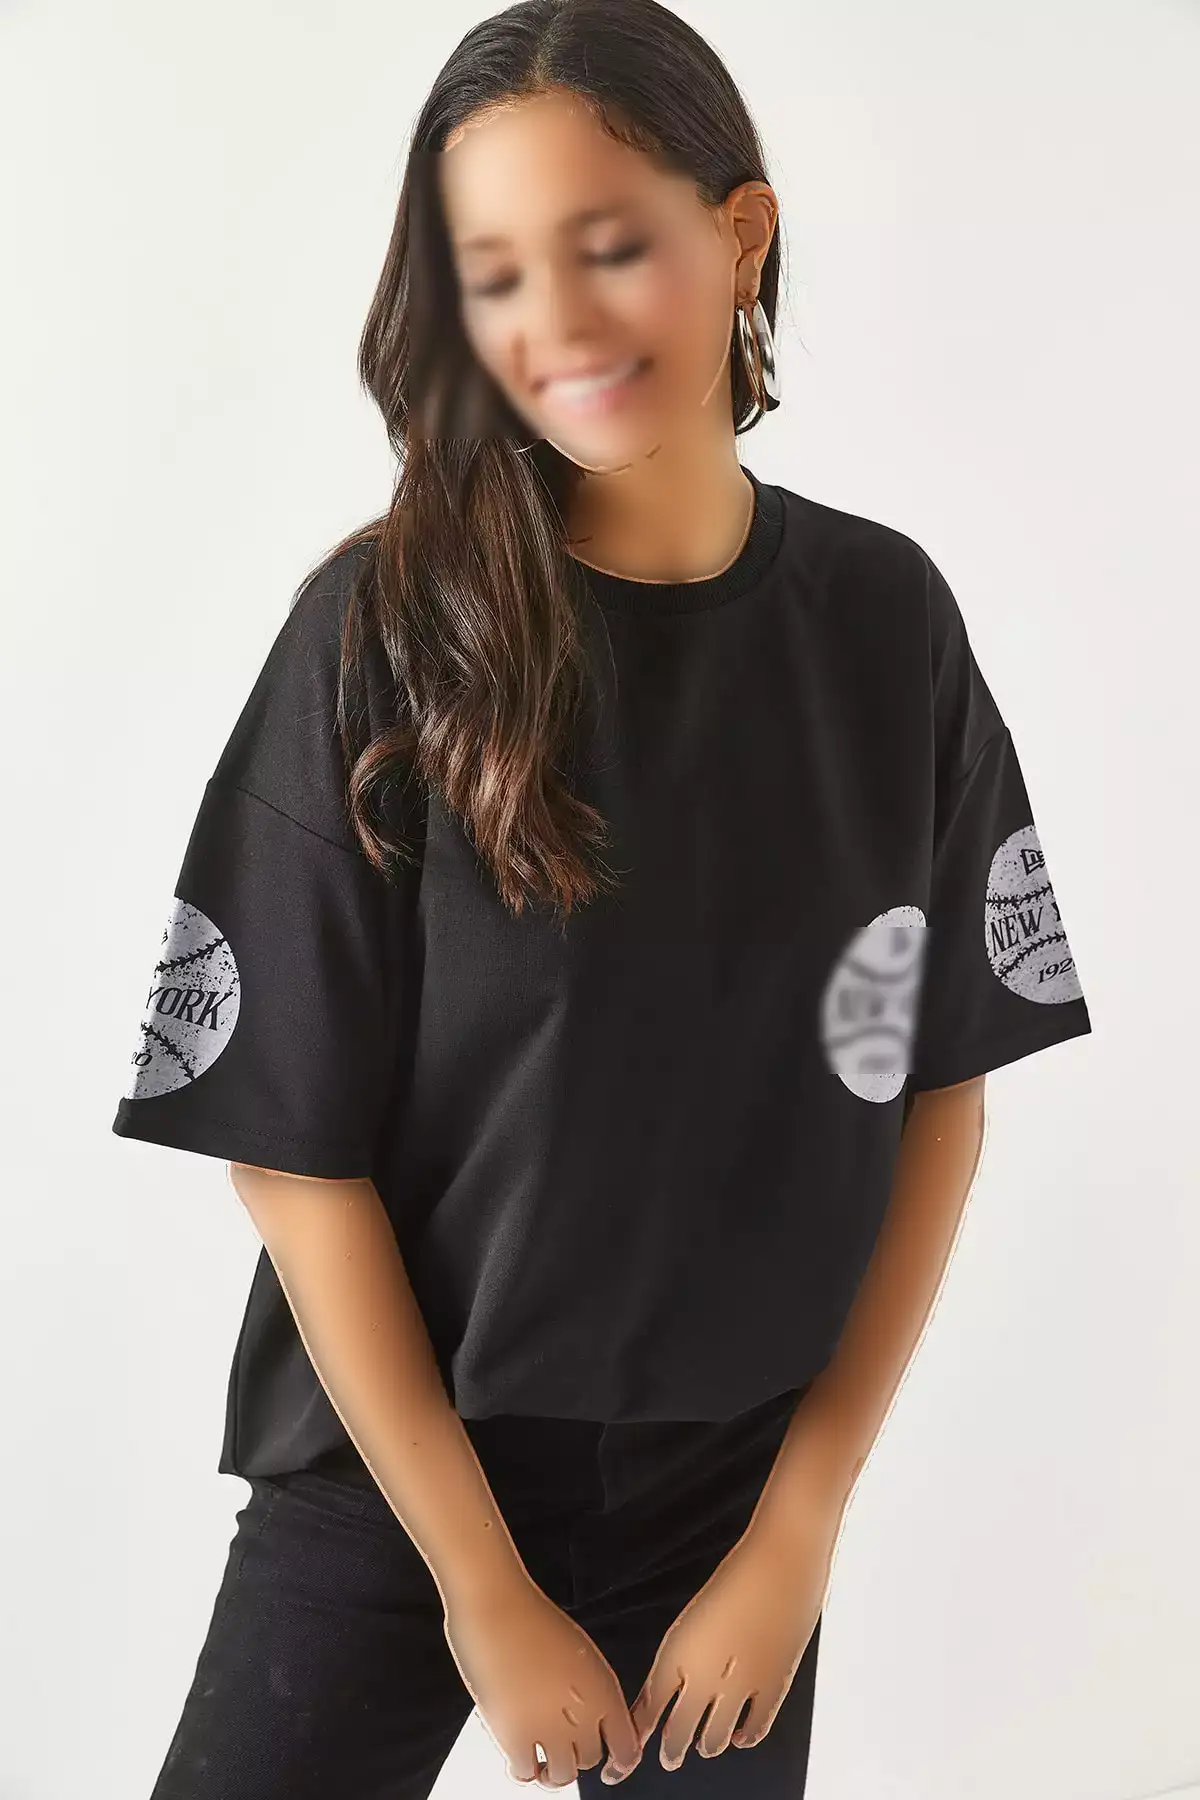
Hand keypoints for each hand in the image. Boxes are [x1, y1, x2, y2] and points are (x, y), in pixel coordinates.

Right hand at [442, 1573, 642, 1789]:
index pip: (626, 1747)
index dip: (620, 1762)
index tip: (611, 1766)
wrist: (497, 1605)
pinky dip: (525, 1771)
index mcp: (602, 1688)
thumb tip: (591, 1719)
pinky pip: (526, 1772)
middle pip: (589, 1759)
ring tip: (543, 1762)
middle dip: (577, 1755)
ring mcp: (547, 1724)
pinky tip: (520, 1758)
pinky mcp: (513, 1731)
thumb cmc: (534, 1618)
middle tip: (562, 1747)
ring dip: (554, 1772)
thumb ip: (590, 1688)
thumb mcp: (580, 1651)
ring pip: (562, 1774)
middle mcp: (581, 1711)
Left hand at [612, 1515, 833, 1779]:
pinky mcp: (773, 1685)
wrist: (780, 1559)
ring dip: (705, 1745)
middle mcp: (703, 1675)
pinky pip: (754, 1729)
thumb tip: (665, 1690)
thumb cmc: (736, 1575)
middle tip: (668, 1759)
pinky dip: (744, 1738)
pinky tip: (738, 1737)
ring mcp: (739, 1685)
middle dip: (670, 1751)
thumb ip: (678, 1657)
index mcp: (676, 1652)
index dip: (637, 1736)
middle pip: (678, 1733)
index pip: (648, 1709)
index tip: (626, 1758)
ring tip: (701, 1747)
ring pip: (713, 1739)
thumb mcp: (694, 1616)